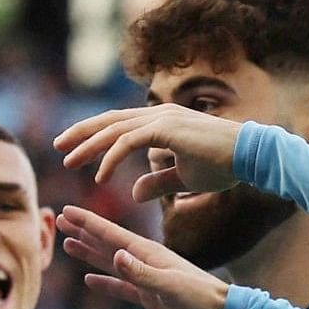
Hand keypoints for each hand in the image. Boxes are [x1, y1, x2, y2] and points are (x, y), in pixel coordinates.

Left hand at [54, 103, 244, 198]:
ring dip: (89, 146)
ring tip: (69, 161)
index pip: (119, 124)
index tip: (73, 148)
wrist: (249, 157)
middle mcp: (157, 115)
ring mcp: (160, 119)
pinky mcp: (165, 129)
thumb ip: (157, 182)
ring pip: (114, 130)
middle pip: (109, 121)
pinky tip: (100, 177)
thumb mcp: (182, 179)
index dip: (95, 135)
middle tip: (59, 148)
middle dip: (82, 134)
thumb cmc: (222, 166)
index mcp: (160, 122)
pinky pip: (127, 143)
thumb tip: (134, 193)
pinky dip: (110, 159)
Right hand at [55, 206, 230, 308]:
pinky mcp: (149, 296)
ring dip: (89, 253)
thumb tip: (115, 256)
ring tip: (68, 244)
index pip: (111, 234)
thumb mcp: (170, 284)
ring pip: (110, 262)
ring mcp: (145, 278)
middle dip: (83, 231)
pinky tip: (90, 280)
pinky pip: (121, 287)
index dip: (88, 223)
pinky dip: (105, 283)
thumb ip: (141, 273)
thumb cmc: (200, 297)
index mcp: (148, 253)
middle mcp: (144, 261)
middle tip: (60, 220)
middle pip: (106, 242)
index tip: (67, 212)